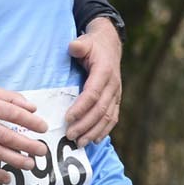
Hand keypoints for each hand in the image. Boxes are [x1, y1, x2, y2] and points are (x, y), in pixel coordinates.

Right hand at [0, 84, 48, 184]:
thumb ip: (10, 97)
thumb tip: (32, 108)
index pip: (12, 113)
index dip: (29, 121)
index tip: (43, 127)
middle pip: (5, 136)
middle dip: (26, 144)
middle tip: (42, 150)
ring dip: (14, 159)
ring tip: (30, 164)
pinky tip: (6, 178)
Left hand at [65, 17, 122, 145]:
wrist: (110, 45)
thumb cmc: (93, 45)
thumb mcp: (85, 41)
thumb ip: (79, 45)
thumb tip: (74, 47)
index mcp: (104, 72)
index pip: (92, 93)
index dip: (81, 107)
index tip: (67, 119)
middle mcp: (113, 85)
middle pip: (100, 110)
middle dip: (85, 125)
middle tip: (70, 136)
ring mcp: (116, 94)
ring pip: (107, 117)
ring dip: (94, 132)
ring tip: (79, 143)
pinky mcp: (116, 99)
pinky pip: (113, 118)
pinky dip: (104, 130)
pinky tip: (94, 140)